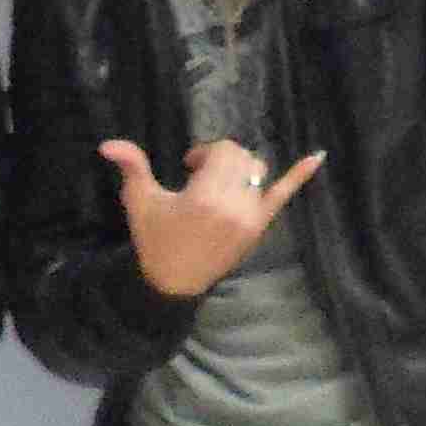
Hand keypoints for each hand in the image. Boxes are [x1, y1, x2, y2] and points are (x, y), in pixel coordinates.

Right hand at [98, 136, 325, 299]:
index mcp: (206, 197)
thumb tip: (107, 143)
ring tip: (222, 182)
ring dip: (242, 169)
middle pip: (241, 158)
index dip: (205, 152)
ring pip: (258, 172)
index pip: (222, 152)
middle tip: (200, 175)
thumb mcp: (140, 202)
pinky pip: (284, 196)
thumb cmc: (155, 240)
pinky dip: (300, 175)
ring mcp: (252, 217)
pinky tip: (318, 156)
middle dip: (221, 159)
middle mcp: (234, 206)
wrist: (173, 283)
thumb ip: (132, 167)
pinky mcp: (260, 227)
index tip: (189, 166)